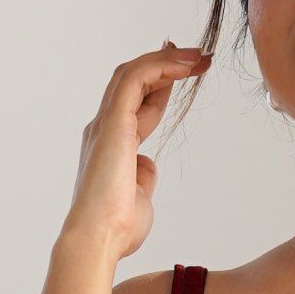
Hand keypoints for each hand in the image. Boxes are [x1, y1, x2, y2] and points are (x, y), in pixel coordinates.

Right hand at [62, 42, 211, 262]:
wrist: (98, 238)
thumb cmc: (117, 228)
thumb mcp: (140, 198)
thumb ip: (143, 178)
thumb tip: (147, 167)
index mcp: (110, 146)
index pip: (138, 104)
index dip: (162, 86)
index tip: (187, 73)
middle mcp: (104, 129)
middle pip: (133, 82)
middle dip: (164, 63)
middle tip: (194, 55)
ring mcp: (106, 124)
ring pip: (132, 74)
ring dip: (166, 60)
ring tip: (197, 55)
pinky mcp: (113, 122)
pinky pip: (136, 79)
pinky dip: (161, 66)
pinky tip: (186, 64)